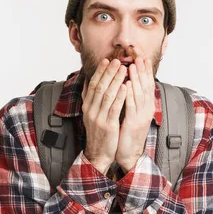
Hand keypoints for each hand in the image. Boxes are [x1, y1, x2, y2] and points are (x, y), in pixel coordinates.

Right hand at [81, 58, 127, 174]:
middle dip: (109, 72)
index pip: (93, 84)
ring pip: (107, 95)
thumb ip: (90, 98)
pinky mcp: (108, 125)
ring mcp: (98, 118)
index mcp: (87, 106)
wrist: (98, 153)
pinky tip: (125, 87)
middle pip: (100, 87)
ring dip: (116, 80)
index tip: (107, 60)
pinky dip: (120, 96)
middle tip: (118, 60)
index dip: (100, 72)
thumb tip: (88, 80)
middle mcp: (91, 110)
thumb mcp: (91, 114)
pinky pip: (114, 108)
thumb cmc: (99, 132)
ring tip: (124, 69)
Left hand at [116, 57, 155, 172]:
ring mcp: (141, 116)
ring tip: (132, 66)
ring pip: (140, 94)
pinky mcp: (134, 123)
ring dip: (136, 79)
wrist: (129, 152)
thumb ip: (133, 99)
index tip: (142, 56)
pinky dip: (130, 94)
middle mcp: (146, 109)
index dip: (145, 70)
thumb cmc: (128, 131)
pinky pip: (132, 106)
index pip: (147, 84)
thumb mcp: (132, 113)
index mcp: (146, 106)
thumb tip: (130, 83)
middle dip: (142, 70)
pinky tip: (127, 85)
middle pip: (146, 86)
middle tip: (139, 56)